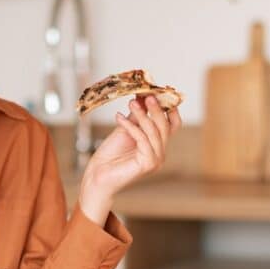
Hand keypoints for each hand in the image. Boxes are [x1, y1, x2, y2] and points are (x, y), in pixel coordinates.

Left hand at [78, 95, 181, 224]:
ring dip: (142, 115)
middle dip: (156, 108)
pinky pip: (142, 139)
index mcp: (157, 145)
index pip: (173, 124)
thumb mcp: (125, 130)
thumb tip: (142, 98)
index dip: (169, 108)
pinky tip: (119, 118)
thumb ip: (136, 117)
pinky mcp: (147, 164)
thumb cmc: (109, 156)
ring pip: (154, 131)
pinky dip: (131, 126)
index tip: (159, 92)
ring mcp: (155, 160)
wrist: (97, 176)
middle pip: (165, 126)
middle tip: (146, 95)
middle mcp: (160, 153)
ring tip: (131, 103)